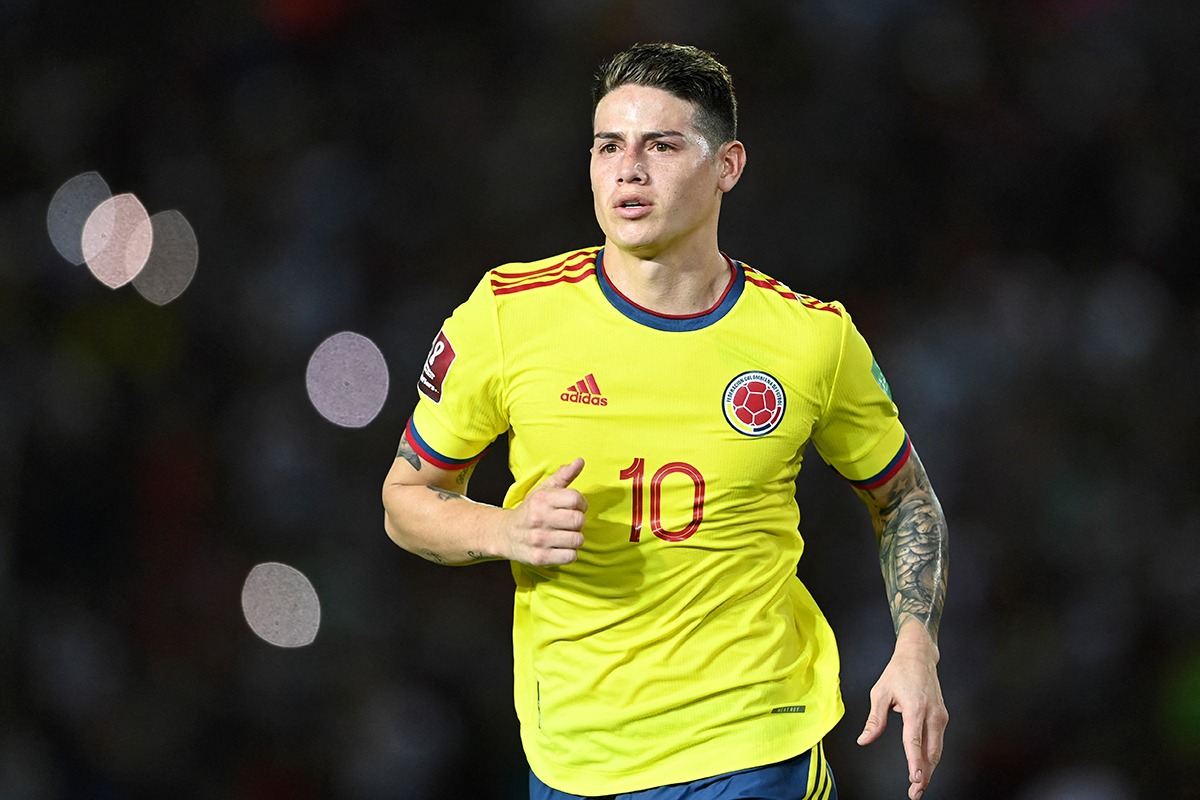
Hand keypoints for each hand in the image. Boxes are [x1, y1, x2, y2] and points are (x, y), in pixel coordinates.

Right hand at [501, 458, 587, 565]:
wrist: (505, 534)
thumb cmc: (530, 510)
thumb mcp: (544, 490)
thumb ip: (564, 475)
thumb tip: (580, 461)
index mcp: (541, 499)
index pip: (576, 499)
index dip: (581, 503)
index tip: (574, 507)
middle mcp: (539, 518)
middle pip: (579, 520)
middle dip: (578, 522)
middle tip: (569, 523)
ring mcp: (539, 539)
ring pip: (577, 539)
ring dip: (575, 538)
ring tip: (564, 535)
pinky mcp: (540, 558)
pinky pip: (571, 556)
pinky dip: (570, 553)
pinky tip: (560, 547)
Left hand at [857, 624, 947, 798]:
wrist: (918, 656)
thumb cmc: (898, 672)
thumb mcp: (880, 692)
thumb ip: (874, 719)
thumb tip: (864, 740)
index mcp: (915, 707)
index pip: (915, 740)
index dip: (914, 762)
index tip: (915, 779)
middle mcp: (932, 714)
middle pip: (931, 751)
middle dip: (924, 774)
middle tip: (915, 793)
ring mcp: (940, 716)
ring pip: (937, 750)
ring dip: (929, 769)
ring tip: (919, 786)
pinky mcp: (943, 717)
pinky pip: (938, 742)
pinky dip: (932, 757)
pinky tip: (925, 768)